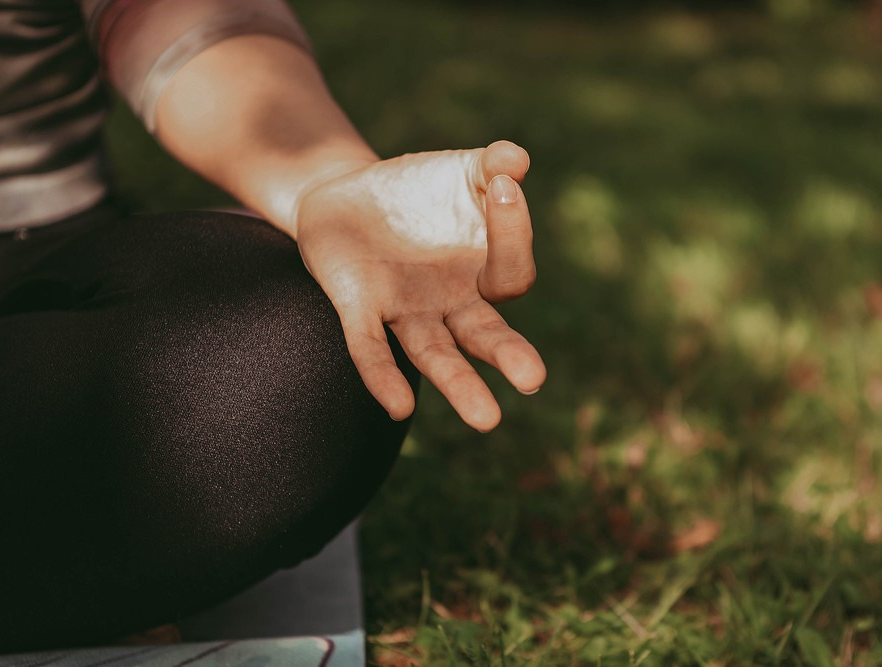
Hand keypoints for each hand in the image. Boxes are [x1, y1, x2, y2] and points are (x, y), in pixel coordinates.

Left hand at [294, 140, 545, 431]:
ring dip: (460, 385)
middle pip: (486, 338)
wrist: (347, 196)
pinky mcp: (360, 309)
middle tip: (534, 381)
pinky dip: (383, 376)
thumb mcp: (460, 171)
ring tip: (488, 419)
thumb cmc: (418, 190)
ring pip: (436, 355)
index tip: (502, 183)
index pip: (511, 271)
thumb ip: (493, 165)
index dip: (512, 230)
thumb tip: (517, 161)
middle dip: (509, 357)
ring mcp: (406, 312)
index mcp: (482, 272)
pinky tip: (397, 407)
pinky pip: (371, 348)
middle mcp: (450, 304)